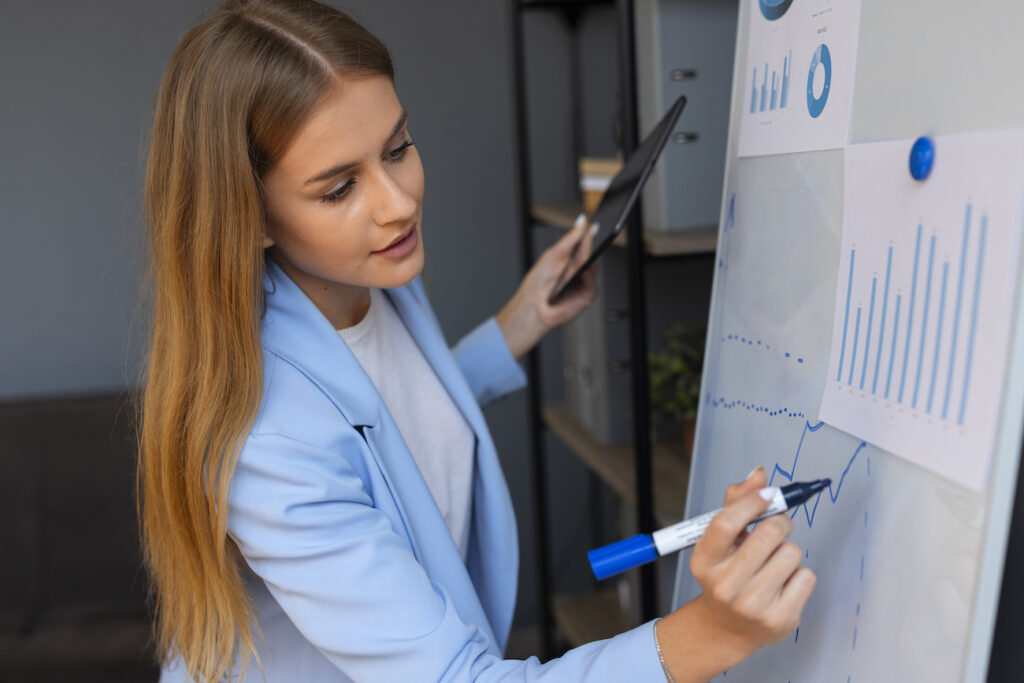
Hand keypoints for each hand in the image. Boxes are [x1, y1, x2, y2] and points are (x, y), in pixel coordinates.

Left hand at [496, 213, 597, 358]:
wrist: (533, 306)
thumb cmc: (538, 283)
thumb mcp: (554, 254)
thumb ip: (571, 238)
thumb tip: (582, 221)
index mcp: (570, 259)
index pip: (584, 243)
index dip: (590, 234)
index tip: (593, 223)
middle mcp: (579, 270)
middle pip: (591, 252)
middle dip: (592, 243)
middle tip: (593, 231)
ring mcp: (584, 282)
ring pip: (593, 264)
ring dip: (587, 258)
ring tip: (581, 252)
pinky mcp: (588, 294)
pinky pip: (592, 280)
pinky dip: (586, 274)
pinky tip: (580, 270)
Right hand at [654, 467, 816, 682]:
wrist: (728, 627)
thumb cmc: (727, 574)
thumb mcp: (722, 541)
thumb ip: (737, 503)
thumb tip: (759, 475)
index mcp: (704, 561)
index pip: (726, 522)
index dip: (751, 502)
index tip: (768, 495)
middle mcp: (724, 585)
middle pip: (768, 533)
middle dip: (780, 523)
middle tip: (777, 528)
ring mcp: (752, 605)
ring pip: (792, 553)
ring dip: (788, 552)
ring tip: (774, 564)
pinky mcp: (779, 620)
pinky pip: (806, 577)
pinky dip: (800, 575)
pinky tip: (784, 584)